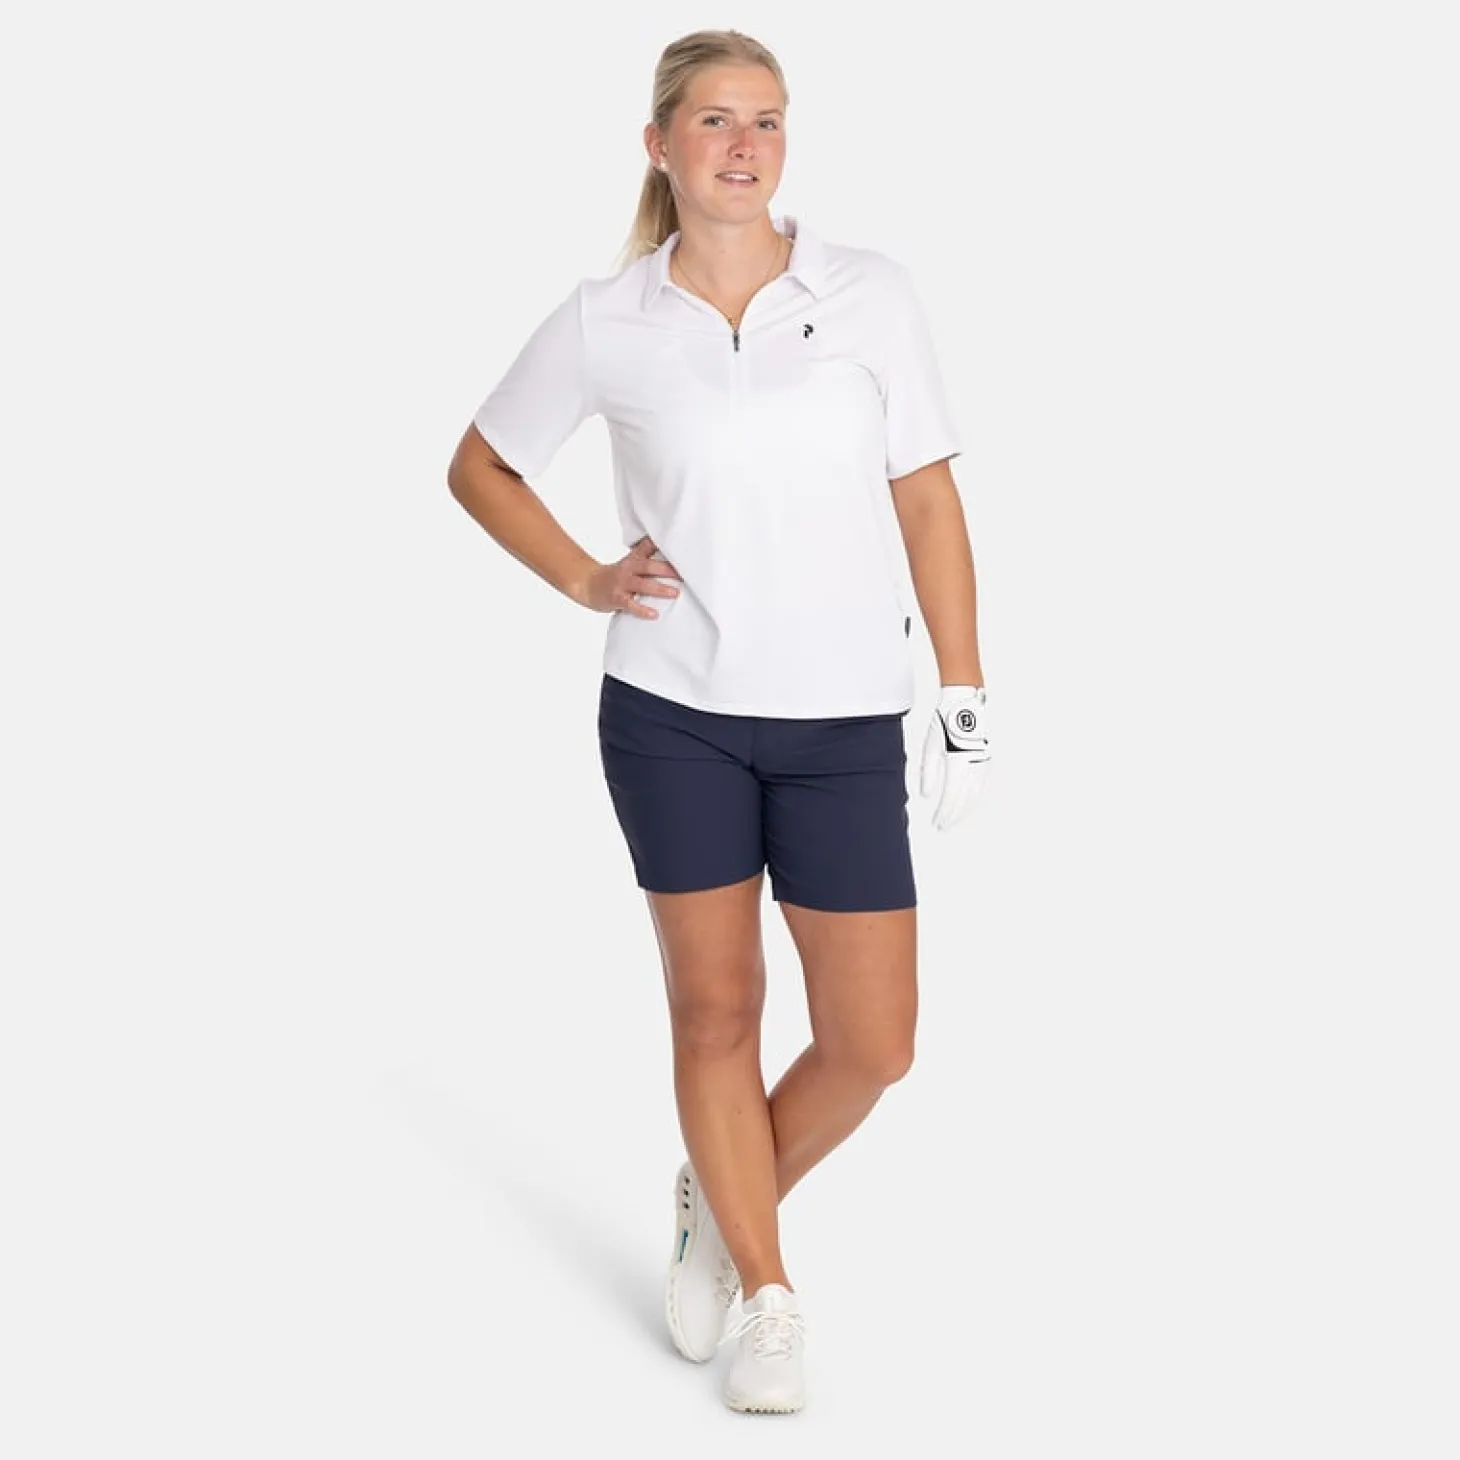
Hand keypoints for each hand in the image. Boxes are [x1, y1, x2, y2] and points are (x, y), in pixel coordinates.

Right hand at [578, 537, 681, 618]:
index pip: (648, 547)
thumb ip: (647, 554)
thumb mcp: (630, 560)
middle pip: (649, 566)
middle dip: (667, 570)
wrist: (587, 584)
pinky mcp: (616, 598)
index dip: (663, 545)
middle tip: (686, 574)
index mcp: (634, 559)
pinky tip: (654, 614)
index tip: (681, 547)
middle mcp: (628, 569)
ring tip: (675, 593)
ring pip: (642, 585)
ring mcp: (622, 583)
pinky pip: (630, 604)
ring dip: (659, 589)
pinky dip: (642, 610)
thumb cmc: (615, 575)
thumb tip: (667, 547)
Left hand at [919, 684, 990, 831]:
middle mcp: (974, 764)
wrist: (965, 702)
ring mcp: (983, 762)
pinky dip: (972, 799)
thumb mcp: (930, 746)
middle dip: (953, 816)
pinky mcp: (986, 760)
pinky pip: (980, 786)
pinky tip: (964, 805)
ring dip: (964, 811)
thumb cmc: (944, 722)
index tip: (936, 823)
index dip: (944, 813)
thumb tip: (925, 796)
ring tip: (952, 820)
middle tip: (942, 827)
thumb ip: (928, 773)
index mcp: (958, 760)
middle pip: (965, 800)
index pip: (952, 796)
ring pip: (976, 795)